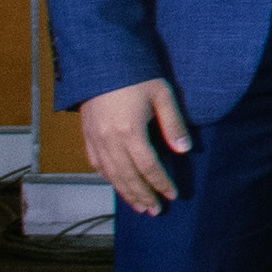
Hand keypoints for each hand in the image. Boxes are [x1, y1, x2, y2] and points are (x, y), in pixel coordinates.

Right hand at [78, 77, 191, 215]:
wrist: (101, 60)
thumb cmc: (137, 74)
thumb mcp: (162, 94)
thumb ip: (173, 124)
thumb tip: (185, 149)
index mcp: (130, 132)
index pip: (149, 167)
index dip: (161, 183)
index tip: (173, 195)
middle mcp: (109, 140)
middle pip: (128, 177)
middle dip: (143, 196)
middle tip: (156, 210)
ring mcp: (95, 139)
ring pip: (111, 174)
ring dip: (125, 192)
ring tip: (139, 206)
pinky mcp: (86, 135)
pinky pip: (96, 163)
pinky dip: (108, 177)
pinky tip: (117, 184)